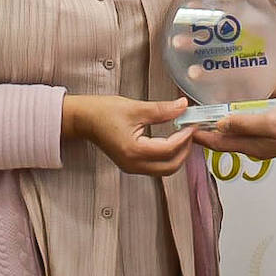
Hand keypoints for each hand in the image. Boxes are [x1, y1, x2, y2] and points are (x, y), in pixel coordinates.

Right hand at [64, 96, 195, 175]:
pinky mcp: (131, 164)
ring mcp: (132, 167)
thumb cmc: (102, 112)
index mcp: (134, 151)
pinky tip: (171, 141)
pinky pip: (155, 166)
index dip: (184, 137)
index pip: (169, 149)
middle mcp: (133, 164)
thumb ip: (162, 109)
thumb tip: (182, 106)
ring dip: (177, 155)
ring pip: (164, 169)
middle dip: (184, 150)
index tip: (192, 124)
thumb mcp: (136, 108)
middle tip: (190, 132)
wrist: (83, 119)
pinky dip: (167, 156)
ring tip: (183, 135)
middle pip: (170, 167)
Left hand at [193, 104, 275, 159]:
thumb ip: (243, 123)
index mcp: (252, 146)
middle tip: (193, 116)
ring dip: (223, 126)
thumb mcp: (269, 122)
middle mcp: (256, 147)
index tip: (184, 126)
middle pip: (225, 141)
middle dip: (208, 131)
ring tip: (210, 112)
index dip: (200, 135)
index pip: (218, 143)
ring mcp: (267, 141)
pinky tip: (239, 110)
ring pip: (238, 135)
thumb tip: (218, 125)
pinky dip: (239, 121)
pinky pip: (251, 129)